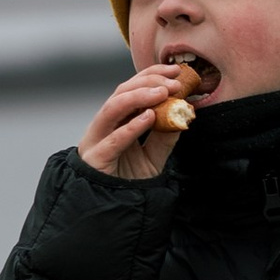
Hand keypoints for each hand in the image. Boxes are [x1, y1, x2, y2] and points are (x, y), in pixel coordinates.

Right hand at [77, 65, 197, 182]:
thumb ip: (165, 137)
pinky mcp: (96, 158)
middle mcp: (104, 125)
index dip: (151, 75)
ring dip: (138, 96)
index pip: (131, 88)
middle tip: (174, 83)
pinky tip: (149, 117)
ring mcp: (97, 140)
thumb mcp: (154, 156)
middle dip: (148, 82)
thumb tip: (183, 114)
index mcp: (116, 119)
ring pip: (113, 108)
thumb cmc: (129, 180)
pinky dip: (131, 126)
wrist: (114, 209)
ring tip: (162, 93)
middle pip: (121, 92)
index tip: (175, 71)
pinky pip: (113, 139)